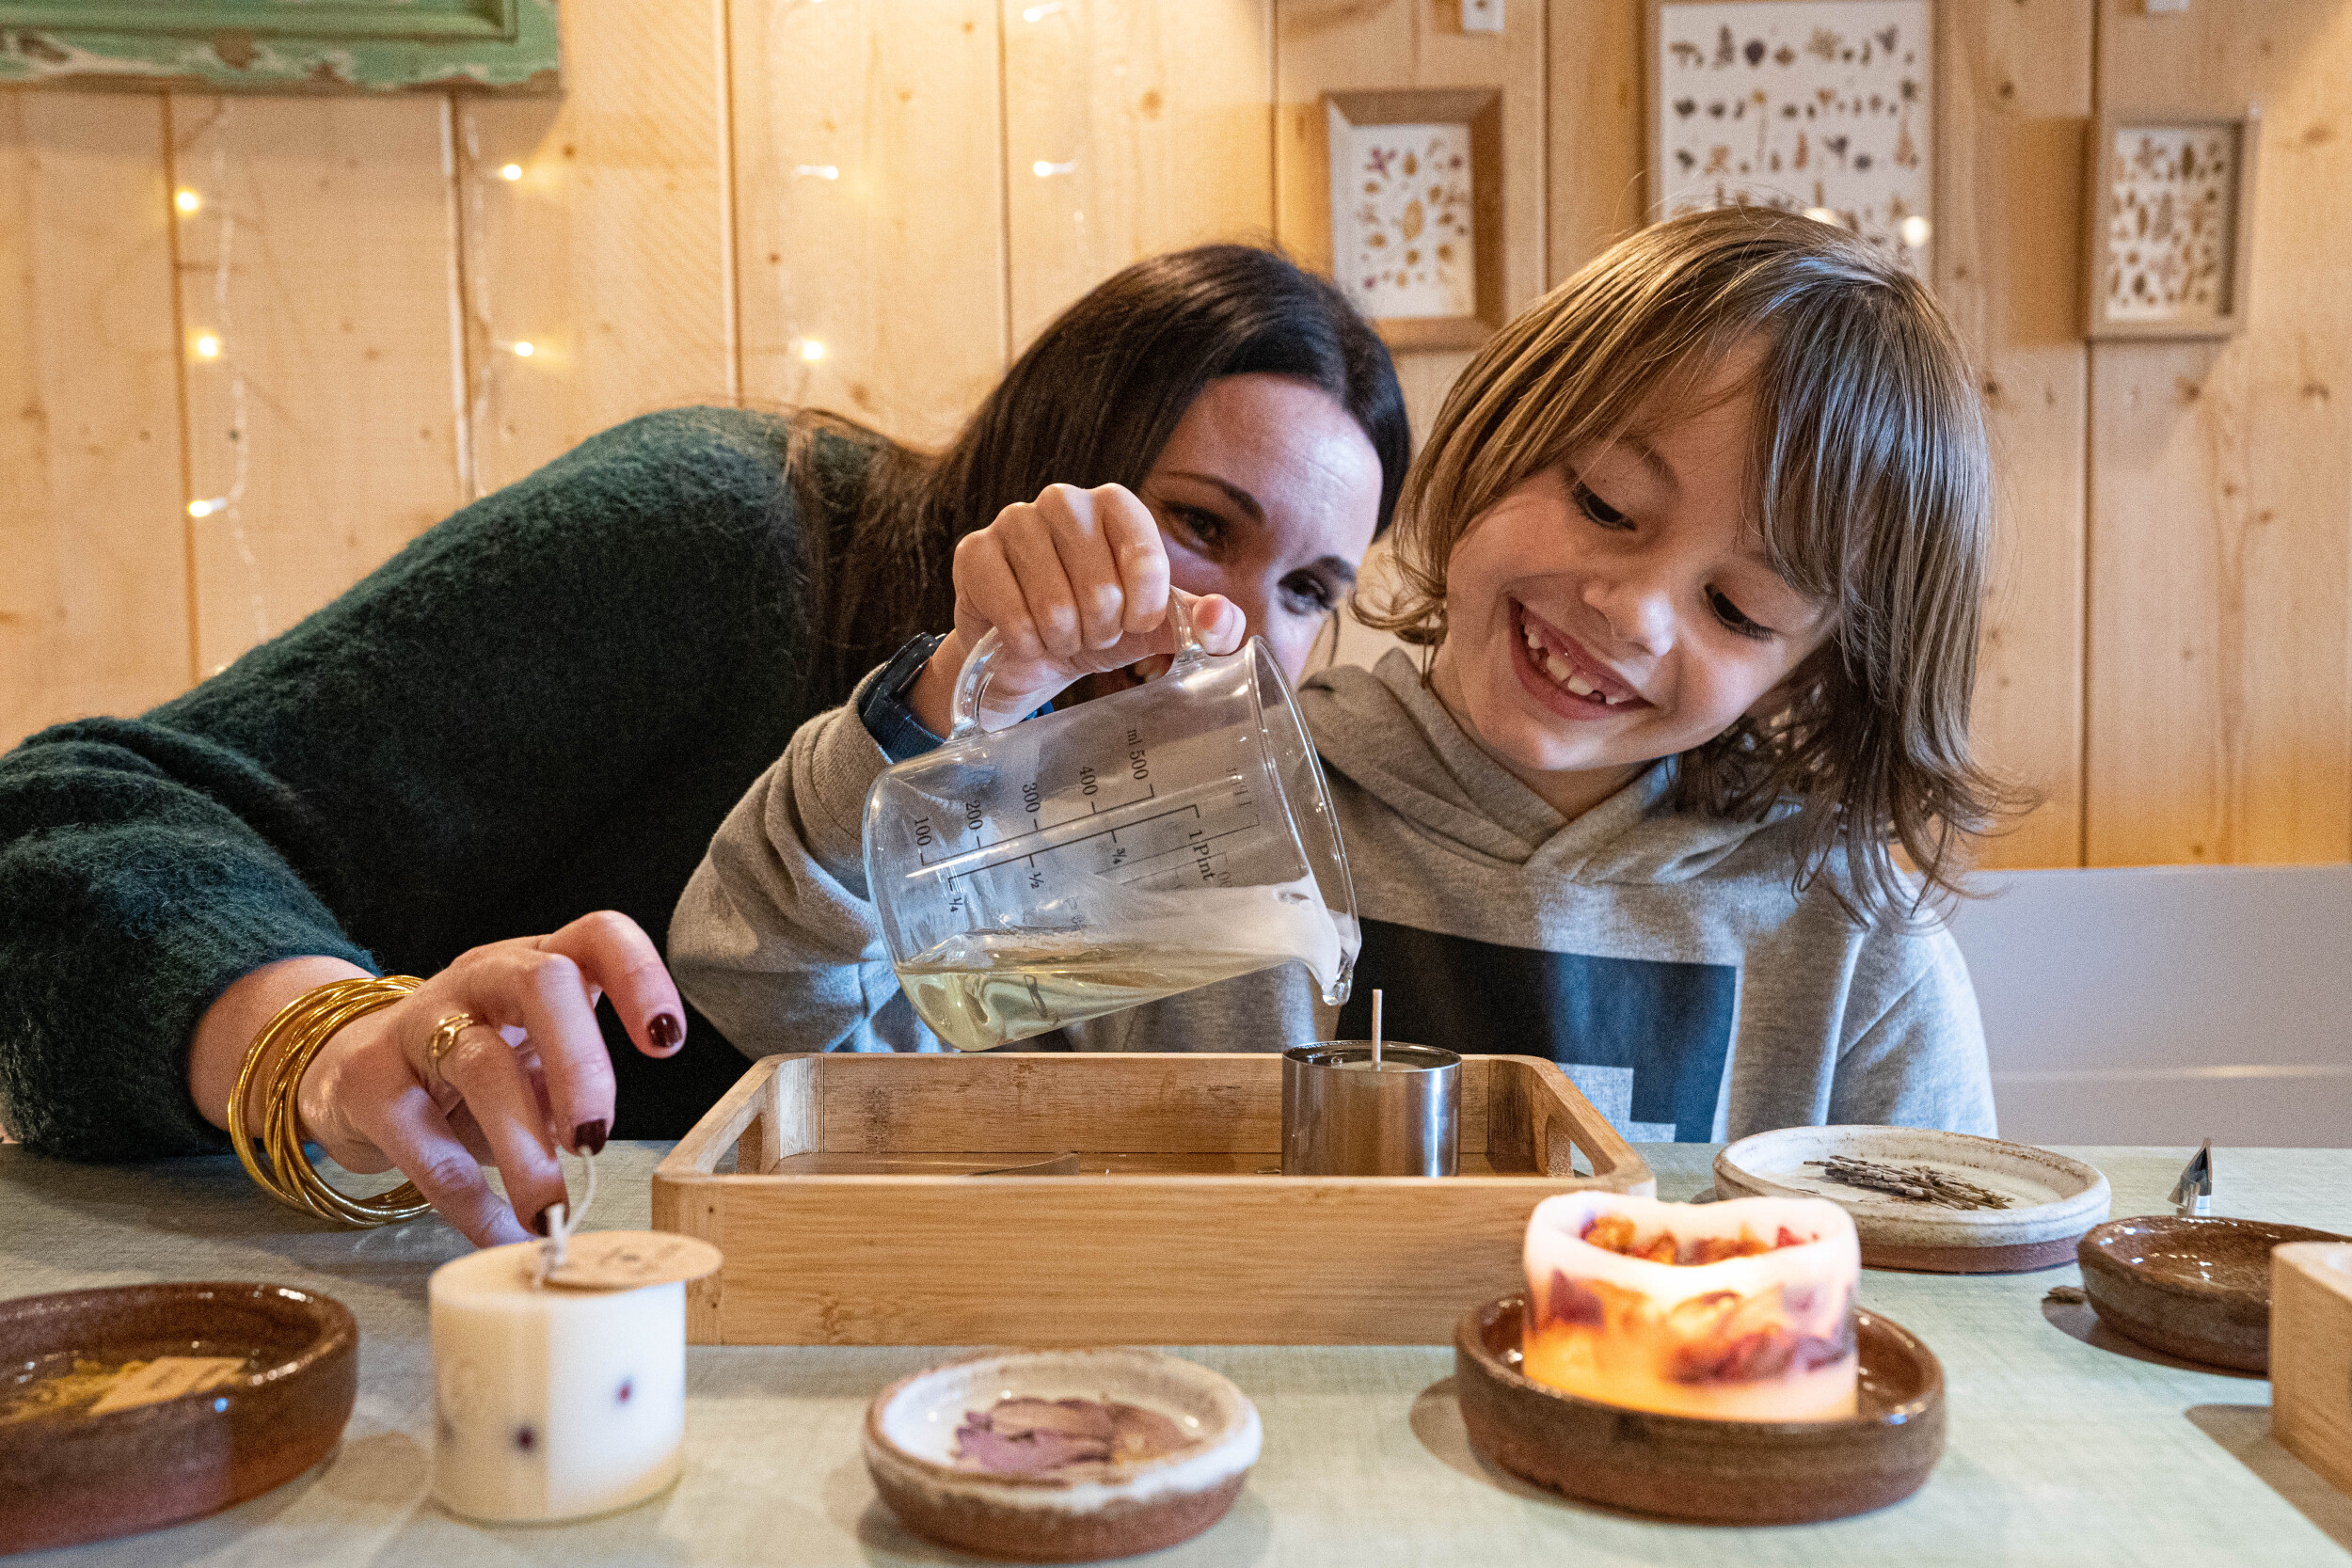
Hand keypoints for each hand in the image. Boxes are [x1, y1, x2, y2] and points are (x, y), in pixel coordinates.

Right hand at [292, 912, 682, 1245]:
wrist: (343, 1063)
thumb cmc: (465, 1061)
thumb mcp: (529, 1053)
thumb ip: (572, 1086)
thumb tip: (601, 1147)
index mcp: (536, 962)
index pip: (597, 935)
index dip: (640, 976)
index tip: (666, 1043)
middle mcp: (481, 978)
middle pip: (543, 984)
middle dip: (581, 1063)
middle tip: (595, 1138)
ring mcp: (419, 1021)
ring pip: (482, 1066)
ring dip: (525, 1147)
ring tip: (552, 1210)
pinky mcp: (369, 1079)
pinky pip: (424, 1142)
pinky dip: (468, 1199)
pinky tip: (500, 1231)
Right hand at [909, 482, 1245, 732]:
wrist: (1028, 654)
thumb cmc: (1098, 628)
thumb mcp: (1157, 629)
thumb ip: (1206, 625)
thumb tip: (1220, 618)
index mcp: (1116, 506)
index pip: (1146, 557)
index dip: (1144, 607)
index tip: (1134, 624)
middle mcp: (1064, 500)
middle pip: (1100, 586)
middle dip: (1101, 630)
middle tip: (1091, 634)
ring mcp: (1014, 521)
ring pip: (1054, 604)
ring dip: (1063, 640)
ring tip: (1060, 637)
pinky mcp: (973, 552)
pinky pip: (1011, 614)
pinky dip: (1025, 644)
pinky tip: (1025, 640)